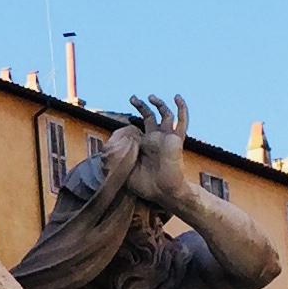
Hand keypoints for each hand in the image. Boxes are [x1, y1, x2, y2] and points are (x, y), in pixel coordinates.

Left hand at [123, 93, 190, 207]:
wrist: (163, 191)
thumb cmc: (145, 185)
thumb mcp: (123, 169)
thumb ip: (115, 157)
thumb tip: (106, 146)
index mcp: (145, 145)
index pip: (139, 128)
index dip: (131, 123)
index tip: (125, 120)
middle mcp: (156, 139)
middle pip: (150, 117)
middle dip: (142, 106)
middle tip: (133, 98)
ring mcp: (166, 138)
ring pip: (165, 115)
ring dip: (159, 104)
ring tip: (150, 97)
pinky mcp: (176, 139)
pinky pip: (181, 122)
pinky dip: (181, 109)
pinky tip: (177, 98)